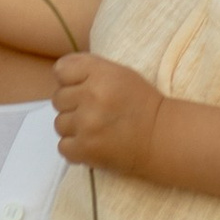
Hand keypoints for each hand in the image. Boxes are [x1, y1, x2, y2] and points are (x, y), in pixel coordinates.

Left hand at [52, 51, 160, 173]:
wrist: (162, 138)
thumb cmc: (141, 104)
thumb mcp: (119, 73)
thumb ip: (89, 69)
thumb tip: (59, 72)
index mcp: (101, 74)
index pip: (61, 70)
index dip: (70, 80)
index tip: (83, 88)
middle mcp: (91, 96)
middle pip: (58, 98)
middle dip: (73, 105)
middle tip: (95, 112)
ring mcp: (86, 124)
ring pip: (59, 124)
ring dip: (74, 128)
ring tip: (95, 129)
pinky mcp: (85, 149)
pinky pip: (63, 146)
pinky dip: (75, 148)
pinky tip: (93, 143)